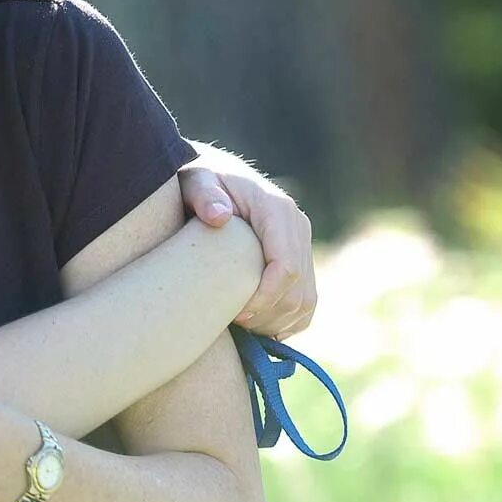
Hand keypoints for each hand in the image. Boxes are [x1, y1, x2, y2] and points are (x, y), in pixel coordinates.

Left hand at [179, 158, 315, 338]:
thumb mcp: (195, 180)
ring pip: (306, 300)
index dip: (265, 298)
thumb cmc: (199, 179)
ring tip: (242, 327)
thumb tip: (219, 217)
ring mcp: (301, 242)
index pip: (286, 267)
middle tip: (233, 325)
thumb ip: (204, 194)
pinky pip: (306, 300)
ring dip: (277, 322)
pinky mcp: (300, 255)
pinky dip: (288, 320)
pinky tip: (259, 326)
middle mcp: (297, 225)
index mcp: (276, 209)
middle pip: (298, 290)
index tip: (236, 313)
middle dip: (268, 316)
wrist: (214, 174)